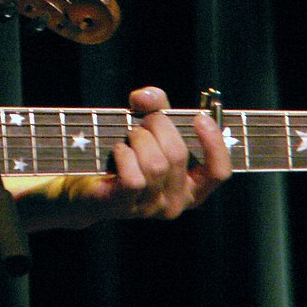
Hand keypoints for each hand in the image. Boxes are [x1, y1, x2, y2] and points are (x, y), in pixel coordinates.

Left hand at [57, 86, 230, 224]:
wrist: (87, 185)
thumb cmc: (127, 155)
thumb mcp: (149, 128)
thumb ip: (156, 107)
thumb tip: (145, 97)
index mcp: (192, 188)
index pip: (218, 172)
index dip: (214, 144)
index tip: (200, 118)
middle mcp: (176, 203)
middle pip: (177, 155)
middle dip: (158, 126)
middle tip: (142, 120)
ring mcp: (150, 208)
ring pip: (155, 165)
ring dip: (138, 139)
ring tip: (128, 137)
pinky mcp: (124, 206)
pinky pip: (134, 178)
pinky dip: (124, 155)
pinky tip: (118, 150)